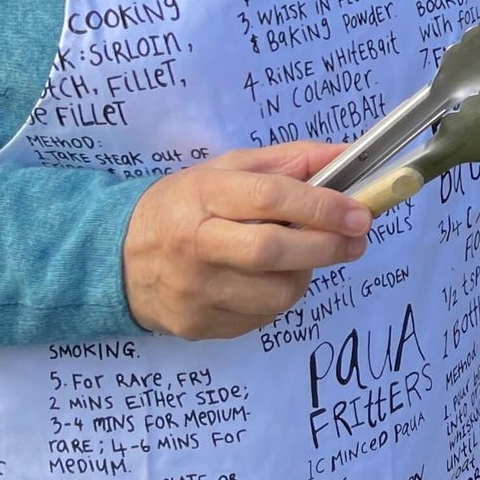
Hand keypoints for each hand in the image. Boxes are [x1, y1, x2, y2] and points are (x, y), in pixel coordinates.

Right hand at [122, 142, 370, 339]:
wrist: (118, 256)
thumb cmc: (186, 205)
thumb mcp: (229, 169)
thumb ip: (290, 161)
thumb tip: (346, 154)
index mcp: (204, 196)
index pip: (270, 198)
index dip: (322, 205)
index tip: (360, 213)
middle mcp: (195, 245)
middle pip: (274, 251)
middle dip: (326, 246)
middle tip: (356, 241)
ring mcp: (194, 291)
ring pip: (275, 293)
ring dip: (304, 276)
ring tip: (301, 259)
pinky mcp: (196, 326)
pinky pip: (260, 318)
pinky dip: (277, 299)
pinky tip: (268, 280)